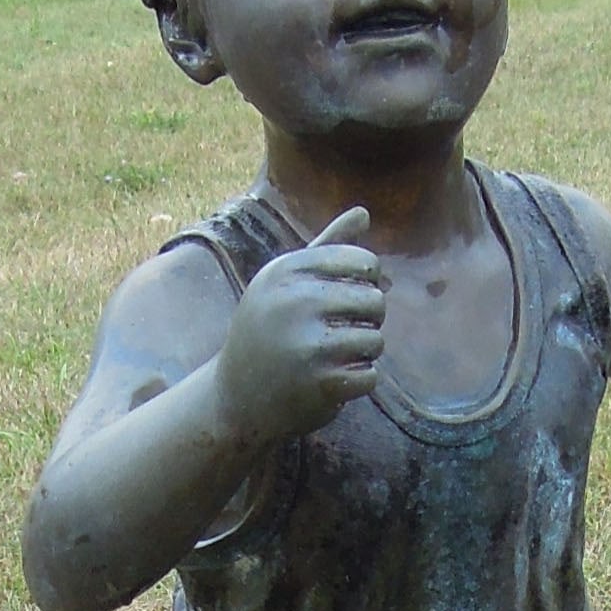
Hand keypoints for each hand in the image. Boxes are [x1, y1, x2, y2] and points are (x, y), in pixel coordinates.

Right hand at [213, 207, 384, 442]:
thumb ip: (327, 246)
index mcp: (287, 271)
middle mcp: (294, 301)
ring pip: (375, 339)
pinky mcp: (320, 382)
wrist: (235, 398)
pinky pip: (370, 375)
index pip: (362, 262)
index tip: (345, 299)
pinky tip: (333, 382)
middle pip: (375, 299)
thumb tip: (364, 211)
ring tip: (336, 357)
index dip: (366, 283)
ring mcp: (307, 343)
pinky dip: (359, 382)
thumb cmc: (267, 334)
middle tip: (342, 333)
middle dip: (368, 320)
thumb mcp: (286, 285)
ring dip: (363, 353)